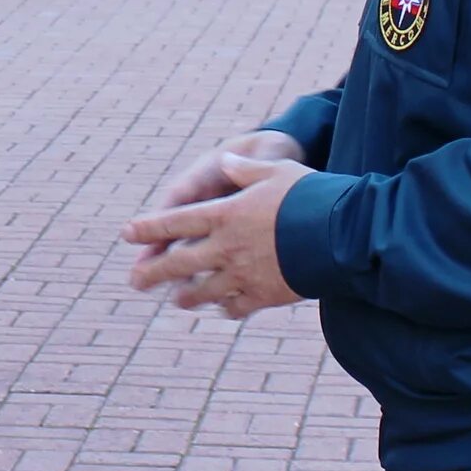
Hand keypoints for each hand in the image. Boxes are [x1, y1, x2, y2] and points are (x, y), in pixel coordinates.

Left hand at [120, 147, 309, 318]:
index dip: (148, 228)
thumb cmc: (311, 196)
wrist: (343, 235)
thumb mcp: (275, 172)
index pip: (175, 222)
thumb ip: (245, 170)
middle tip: (135, 280)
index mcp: (225, 215)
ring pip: (203, 291)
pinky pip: (236, 306)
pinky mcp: (264, 295)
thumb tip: (226, 162)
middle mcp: (227, 247)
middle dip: (153, 272)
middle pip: (178, 263)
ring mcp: (243, 274)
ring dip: (186, 296)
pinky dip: (226, 307)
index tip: (127, 233)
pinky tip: (220, 308)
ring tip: (176, 300)